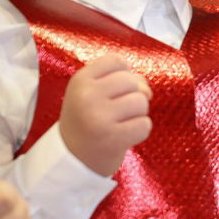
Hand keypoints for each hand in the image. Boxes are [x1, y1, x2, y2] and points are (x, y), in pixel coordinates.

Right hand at [59, 55, 151, 176]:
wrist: (73, 158)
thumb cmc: (89, 119)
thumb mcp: (91, 92)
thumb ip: (118, 79)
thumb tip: (145, 89)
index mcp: (80, 80)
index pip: (117, 61)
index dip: (124, 74)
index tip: (113, 90)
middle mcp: (86, 96)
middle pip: (133, 81)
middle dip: (133, 95)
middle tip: (118, 110)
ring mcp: (98, 118)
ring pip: (141, 102)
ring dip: (138, 113)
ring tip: (121, 122)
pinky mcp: (112, 138)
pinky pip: (145, 125)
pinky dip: (140, 131)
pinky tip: (124, 136)